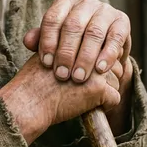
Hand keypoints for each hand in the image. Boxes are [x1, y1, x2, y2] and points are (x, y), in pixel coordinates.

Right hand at [0, 54, 121, 144]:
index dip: (96, 63)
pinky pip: (114, 98)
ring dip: (105, 91)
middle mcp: (91, 51)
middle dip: (103, 77)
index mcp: (81, 41)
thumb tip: (84, 43)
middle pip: (114, 64)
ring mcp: (96, 69)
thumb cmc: (36, 78)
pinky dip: (105, 105)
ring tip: (84, 95)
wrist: (30, 99)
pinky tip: (88, 106)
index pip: (104, 48)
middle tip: (83, 85)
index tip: (84, 72)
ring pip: (116, 81)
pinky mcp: (99, 88)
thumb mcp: (49, 49)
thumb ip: (65, 43)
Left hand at [23, 0, 131, 83]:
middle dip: (66, 53)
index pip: (53, 18)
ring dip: (85, 57)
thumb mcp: (55, 40)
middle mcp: (86, 1)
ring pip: (94, 32)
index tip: (46, 64)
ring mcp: (105, 10)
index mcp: (65, 1)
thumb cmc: (73, 42)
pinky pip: (115, 37)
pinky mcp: (122, 21)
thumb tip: (27, 41)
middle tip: (62, 75)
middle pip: (73, 25)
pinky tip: (100, 70)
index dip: (48, 41)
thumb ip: (41, 39)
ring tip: (78, 77)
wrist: (102, 45)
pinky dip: (108, 55)